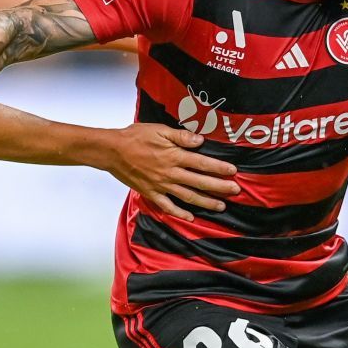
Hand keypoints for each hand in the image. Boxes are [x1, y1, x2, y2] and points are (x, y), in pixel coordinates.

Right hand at [108, 124, 238, 219]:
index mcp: (174, 155)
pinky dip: (179, 213)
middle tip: (235, 191)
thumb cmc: (135, 137)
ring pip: (187, 196)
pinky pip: (167, 206)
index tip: (233, 171)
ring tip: (221, 206)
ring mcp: (160, 185)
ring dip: (205, 202)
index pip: (201, 163)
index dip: (218, 168)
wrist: (112, 151)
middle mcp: (170, 173)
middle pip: (199, 182)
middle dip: (219, 187)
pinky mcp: (151, 193)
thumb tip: (199, 140)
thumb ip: (180, 136)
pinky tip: (190, 218)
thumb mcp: (159, 129)